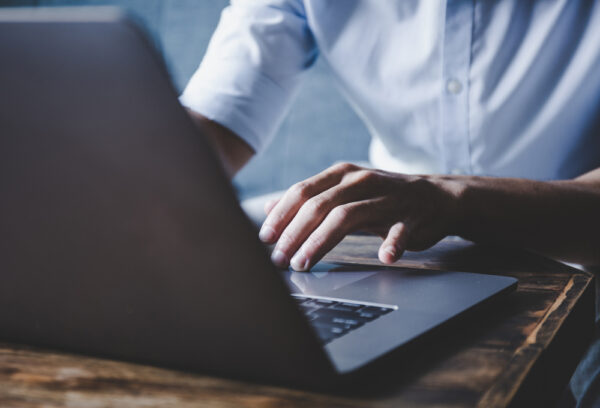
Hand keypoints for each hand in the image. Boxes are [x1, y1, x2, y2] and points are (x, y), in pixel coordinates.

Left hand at [258, 163, 464, 270]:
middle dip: (294, 234)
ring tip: (304, 263)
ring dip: (321, 242)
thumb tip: (268, 209)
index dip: (281, 215)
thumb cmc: (382, 198)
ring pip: (347, 216)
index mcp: (341, 175)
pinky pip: (400, 230)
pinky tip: (384, 256)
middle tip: (279, 259)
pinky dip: (392, 243)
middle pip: (319, 205)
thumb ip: (307, 200)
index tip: (264, 239)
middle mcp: (360, 182)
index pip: (302, 192)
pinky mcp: (411, 216)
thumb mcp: (342, 193)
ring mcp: (386, 197)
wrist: (435, 197)